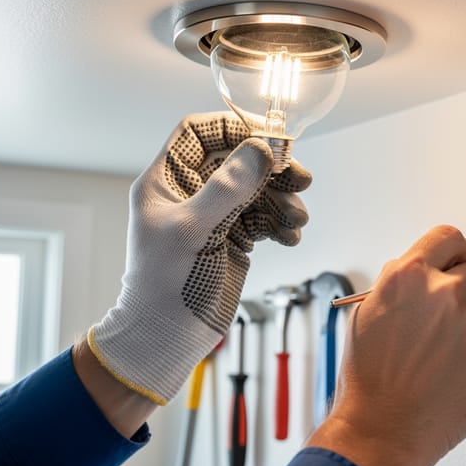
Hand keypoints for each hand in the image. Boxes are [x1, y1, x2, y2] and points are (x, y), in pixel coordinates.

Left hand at [88, 112, 310, 403]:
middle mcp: (190, 193)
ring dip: (282, 200)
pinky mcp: (232, 239)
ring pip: (256, 190)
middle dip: (271, 168)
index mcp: (167, 181)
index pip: (199, 133)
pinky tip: (289, 238)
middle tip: (300, 178)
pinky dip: (280, 224)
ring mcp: (213, 216)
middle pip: (237, 160)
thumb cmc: (164, 285)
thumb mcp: (194, 231)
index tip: (269, 138)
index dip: (234, 128)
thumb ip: (227, 188)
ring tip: (297, 220)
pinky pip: (263, 218)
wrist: (166, 338)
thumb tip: (259, 149)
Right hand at [306, 225, 465, 465]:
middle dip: (463, 289)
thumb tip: (428, 267)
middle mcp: (444, 293)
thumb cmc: (370, 378)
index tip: (460, 257)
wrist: (384, 427)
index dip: (455, 249)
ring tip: (441, 354)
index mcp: (409, 276)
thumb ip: (402, 281)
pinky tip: (453, 370)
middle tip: (445, 319)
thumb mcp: (369, 312)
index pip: (449, 237)